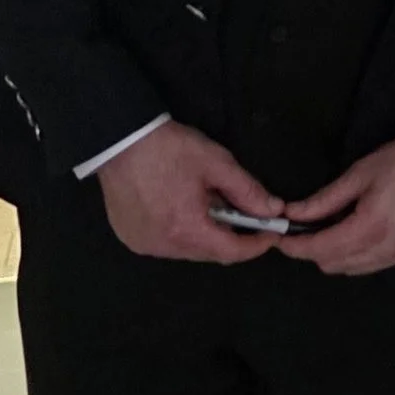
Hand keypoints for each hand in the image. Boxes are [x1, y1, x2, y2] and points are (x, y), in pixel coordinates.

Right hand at [96, 121, 281, 263]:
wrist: (121, 141)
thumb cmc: (170, 150)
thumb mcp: (217, 164)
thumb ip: (248, 191)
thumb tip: (273, 210)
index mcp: (186, 229)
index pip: (231, 252)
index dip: (256, 245)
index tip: (272, 234)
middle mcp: (163, 246)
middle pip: (209, 253)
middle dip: (232, 238)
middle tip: (243, 215)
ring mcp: (143, 245)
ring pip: (187, 251)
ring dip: (205, 236)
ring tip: (209, 206)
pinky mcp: (130, 238)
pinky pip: (166, 245)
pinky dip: (181, 234)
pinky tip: (182, 210)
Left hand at [276, 137, 394, 275]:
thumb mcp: (361, 173)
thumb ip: (324, 199)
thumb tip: (292, 213)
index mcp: (370, 228)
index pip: (320, 249)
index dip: (295, 246)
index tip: (280, 237)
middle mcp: (385, 250)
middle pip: (333, 265)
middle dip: (312, 251)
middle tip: (305, 228)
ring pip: (353, 269)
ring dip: (334, 255)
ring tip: (331, 229)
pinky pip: (373, 265)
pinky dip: (357, 256)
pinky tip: (357, 233)